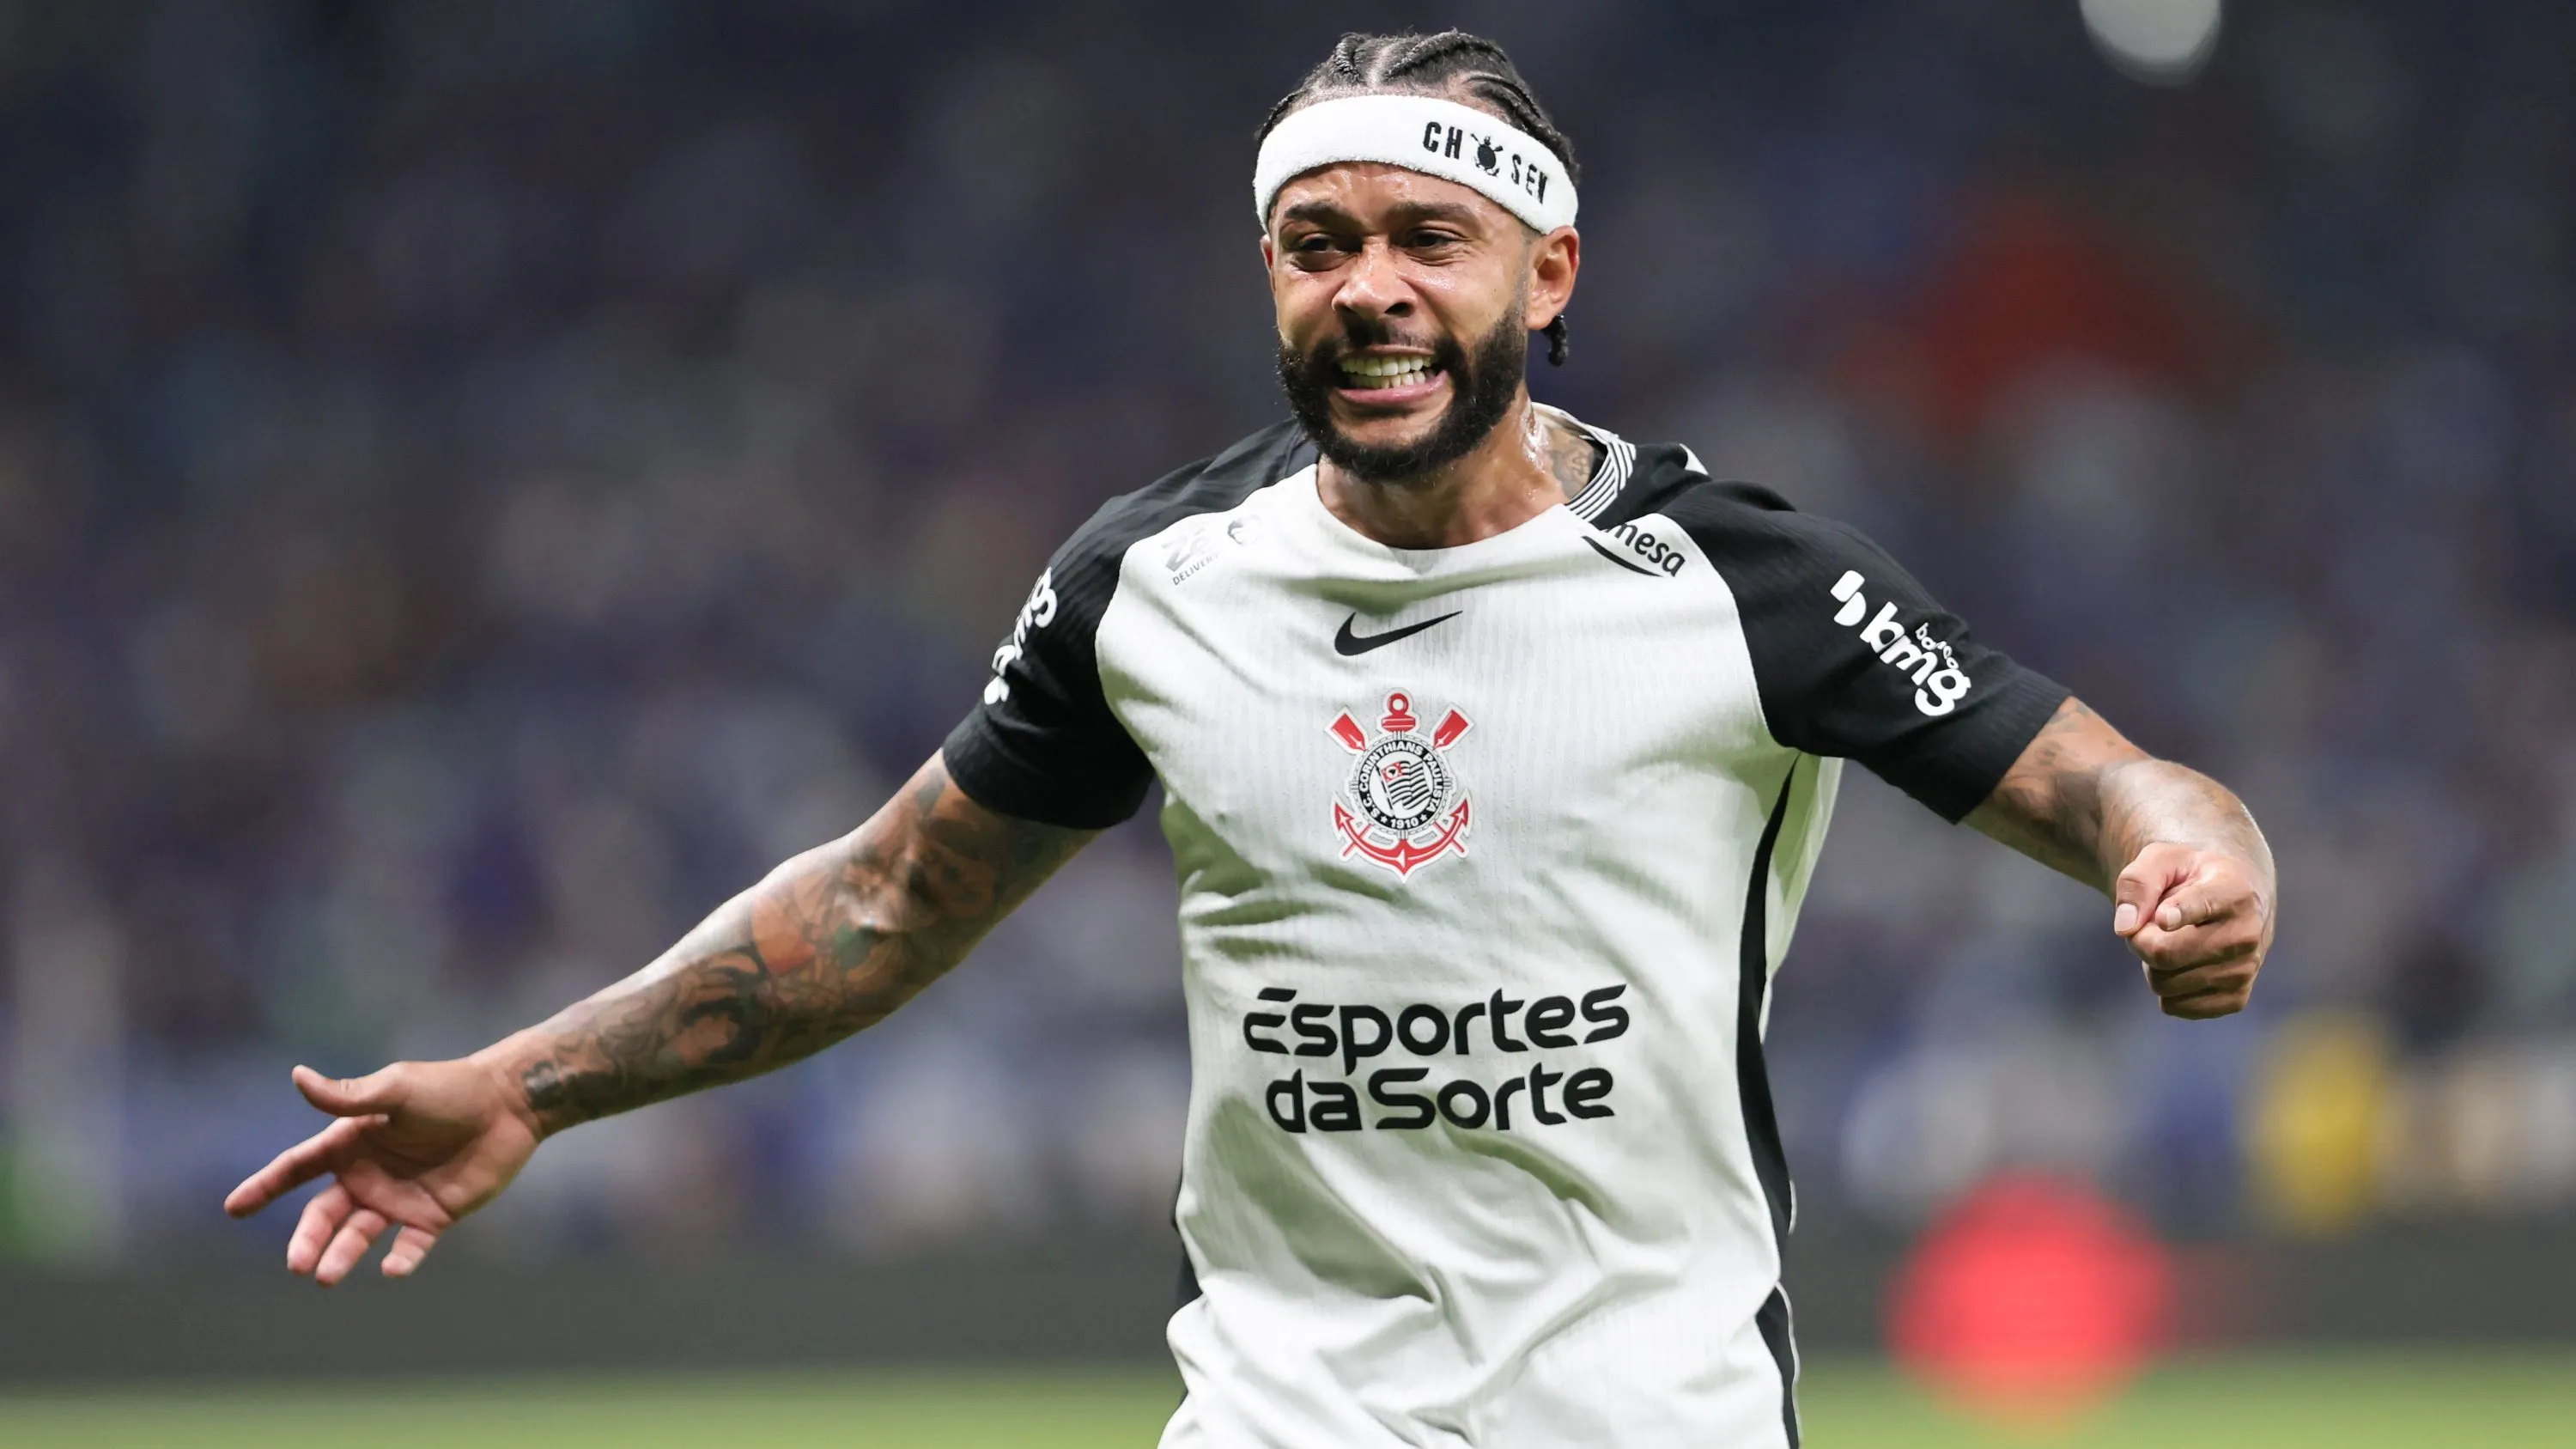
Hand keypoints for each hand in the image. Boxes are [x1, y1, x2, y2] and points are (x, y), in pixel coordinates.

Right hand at [223, 1059, 541, 1283]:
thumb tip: (297, 1077)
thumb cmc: (449, 1090)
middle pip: (323, 1215)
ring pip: (358, 1236)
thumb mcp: (396, 1090)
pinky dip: (400, 1259)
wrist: (508, 1104)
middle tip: (298, 1264)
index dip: (265, 1186)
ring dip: (341, 1255)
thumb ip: (349, 1097)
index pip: (297, 1168)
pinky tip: (391, 1268)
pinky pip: (410, 1246)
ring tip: (326, 1275)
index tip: (233, 1207)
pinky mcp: (433, 1217)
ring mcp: (398, 1199)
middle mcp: (367, 1176)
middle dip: (307, 1239)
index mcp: (351, 1143)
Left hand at [2112, 841, 2272, 1018]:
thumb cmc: (2190, 876)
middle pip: (2164, 954)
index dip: (2177, 914)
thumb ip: (2136, 883)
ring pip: (2164, 984)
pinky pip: (2175, 1007)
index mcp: (2233, 891)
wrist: (2235, 899)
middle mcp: (2246, 933)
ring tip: (2172, 940)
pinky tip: (2183, 965)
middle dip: (2141, 940)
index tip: (2163, 918)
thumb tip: (2125, 927)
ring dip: (2153, 965)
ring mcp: (2245, 970)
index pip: (2200, 907)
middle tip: (2149, 925)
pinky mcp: (2236, 998)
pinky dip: (2166, 989)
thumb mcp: (2160, 859)